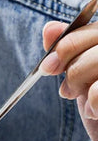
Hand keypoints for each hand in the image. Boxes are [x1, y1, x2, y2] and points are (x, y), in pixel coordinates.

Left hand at [41, 20, 97, 140]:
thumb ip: (68, 52)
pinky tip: (97, 113)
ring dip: (82, 88)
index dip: (64, 45)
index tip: (48, 68)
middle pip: (93, 42)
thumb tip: (49, 29)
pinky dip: (93, 104)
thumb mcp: (82, 77)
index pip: (90, 28)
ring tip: (87, 104)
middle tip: (69, 91)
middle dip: (73, 70)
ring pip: (96, 61)